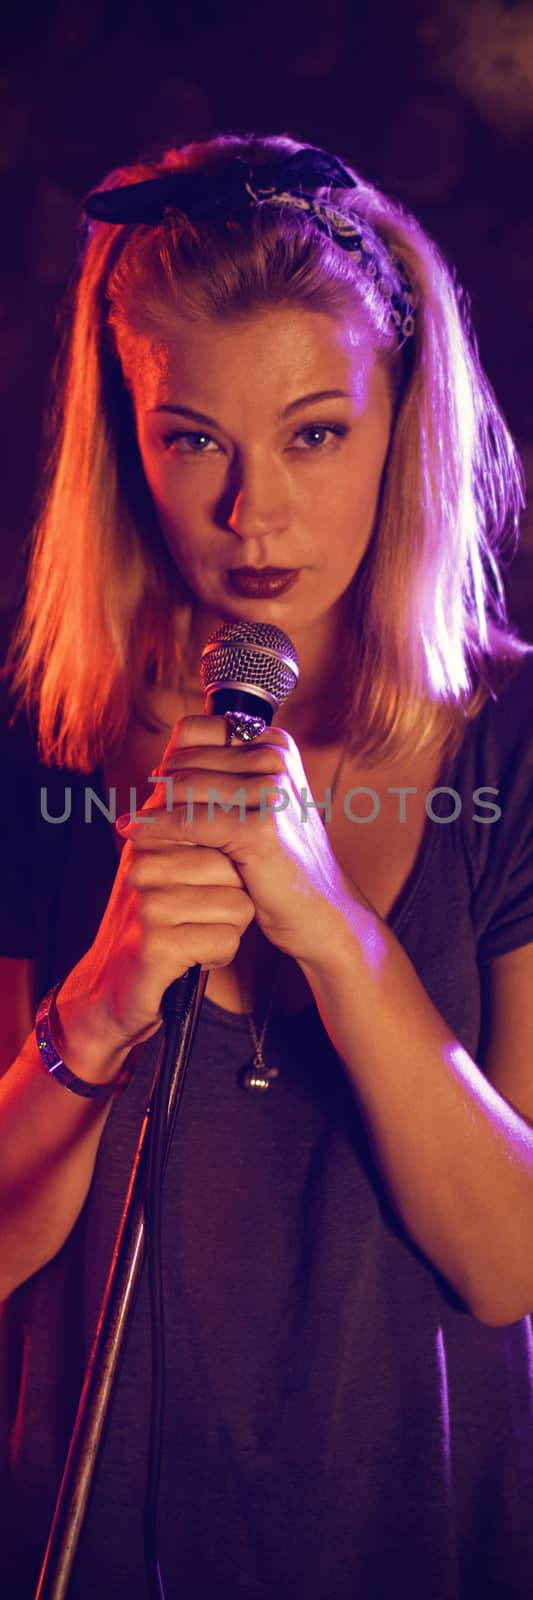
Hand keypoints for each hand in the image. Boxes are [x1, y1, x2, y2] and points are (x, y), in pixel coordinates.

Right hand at [58, 725, 257, 1048]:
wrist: (112, 988)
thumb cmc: (156, 921)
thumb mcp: (167, 862)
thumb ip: (192, 820)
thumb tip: (232, 764)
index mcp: (151, 834)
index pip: (220, 821)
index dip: (237, 851)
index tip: (231, 873)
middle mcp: (144, 860)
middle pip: (237, 865)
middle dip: (236, 896)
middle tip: (204, 913)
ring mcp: (147, 900)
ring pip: (239, 905)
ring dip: (229, 928)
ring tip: (197, 933)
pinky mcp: (156, 943)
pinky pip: (227, 940)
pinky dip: (220, 955)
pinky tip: (195, 956)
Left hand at [117, 714, 356, 972]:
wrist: (320, 912)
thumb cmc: (280, 861)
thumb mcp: (255, 807)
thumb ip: (221, 778)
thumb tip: (158, 765)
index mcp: (275, 744)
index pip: (197, 731)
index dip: (172, 759)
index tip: (156, 785)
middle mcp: (276, 759)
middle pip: (187, 759)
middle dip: (160, 786)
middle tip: (140, 811)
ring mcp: (271, 791)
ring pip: (184, 788)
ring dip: (152, 808)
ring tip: (133, 826)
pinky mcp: (258, 828)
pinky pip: (188, 821)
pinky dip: (155, 826)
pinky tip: (132, 833)